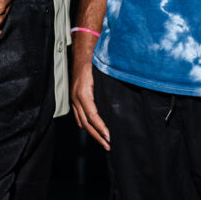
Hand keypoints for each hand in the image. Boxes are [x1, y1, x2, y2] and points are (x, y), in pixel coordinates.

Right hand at [70, 30, 110, 148]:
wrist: (81, 53)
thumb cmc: (93, 62)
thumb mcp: (102, 72)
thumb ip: (109, 85)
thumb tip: (126, 90)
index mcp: (84, 93)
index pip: (92, 115)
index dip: (100, 127)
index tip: (109, 136)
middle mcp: (76, 98)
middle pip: (86, 123)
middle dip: (97, 135)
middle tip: (108, 145)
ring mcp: (74, 99)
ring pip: (81, 121)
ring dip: (92, 133)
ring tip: (103, 142)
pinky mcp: (74, 99)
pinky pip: (79, 116)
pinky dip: (86, 125)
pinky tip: (93, 131)